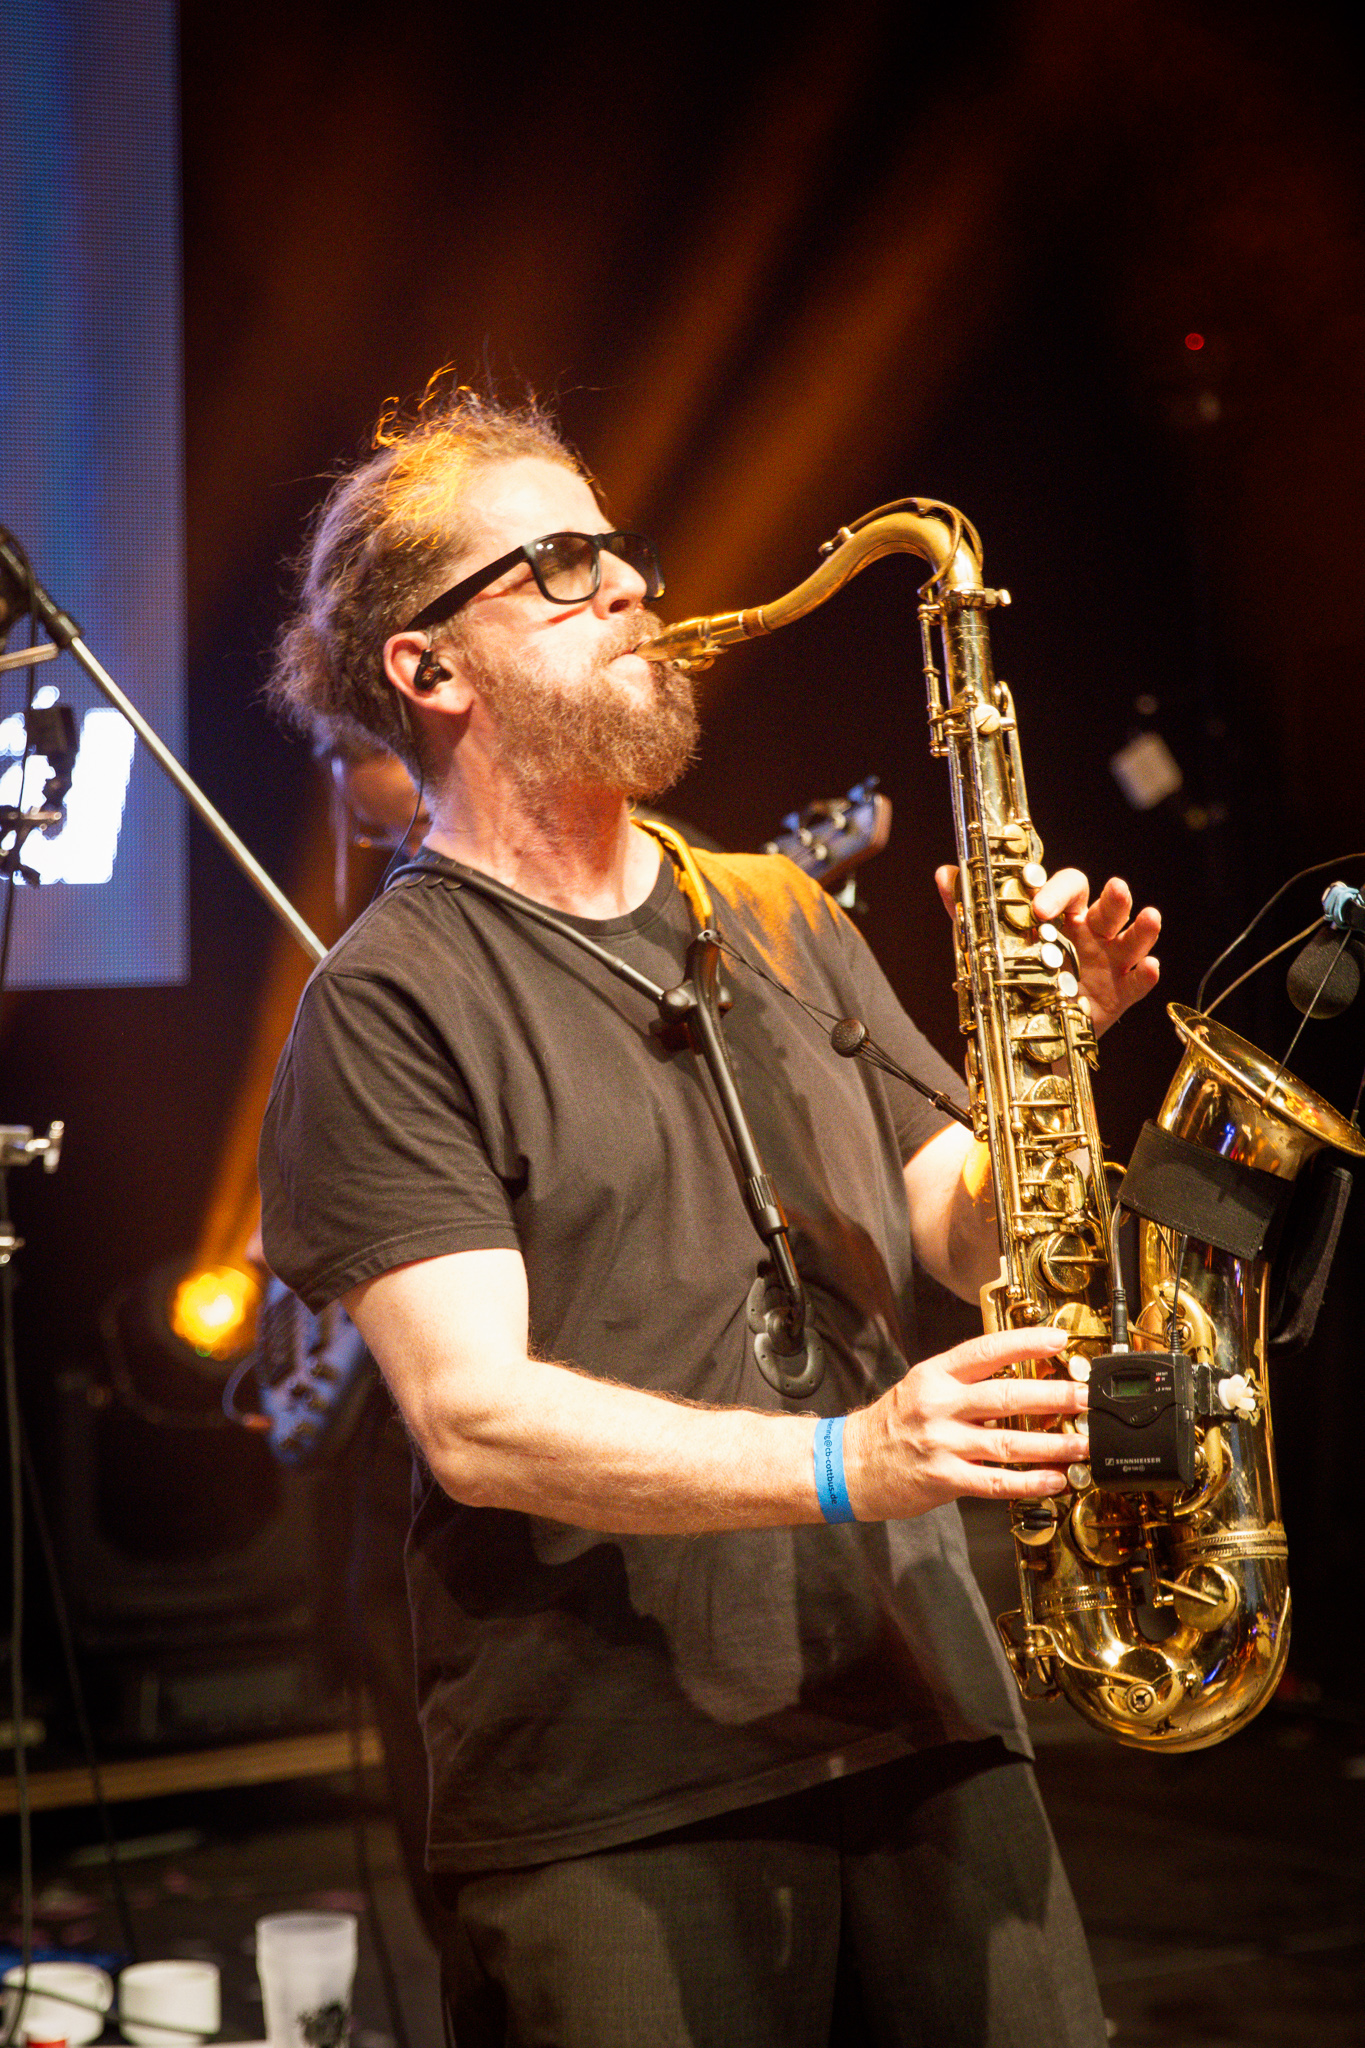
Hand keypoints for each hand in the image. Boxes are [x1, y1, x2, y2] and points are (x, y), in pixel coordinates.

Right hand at [842, 1326, 1086, 1519]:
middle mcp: (939, 1405)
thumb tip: (1022, 1384)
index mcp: (935, 1375)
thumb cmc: (891, 1424)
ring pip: (1008, 1442)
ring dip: (1053, 1444)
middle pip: (1006, 1396)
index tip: (1060, 1340)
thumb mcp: (922, 1387)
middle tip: (1085, 1397)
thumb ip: (966, 1385)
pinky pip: (996, 1482)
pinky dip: (1030, 1481)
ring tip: (1082, 1443)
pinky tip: (1055, 1479)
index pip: (986, 1351)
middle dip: (1054, 1396)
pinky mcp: (944, 1479)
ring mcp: (942, 1443)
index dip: (1026, 1344)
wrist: (849, 1463)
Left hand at [935, 864, 1159, 1036]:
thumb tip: (945, 874)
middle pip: (1109, 907)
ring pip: (1132, 938)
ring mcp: (1107, 963)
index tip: (1039, 908)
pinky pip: (1137, 983)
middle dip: (1114, 898)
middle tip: (1115, 888)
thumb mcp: (989, 945)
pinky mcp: (1118, 994)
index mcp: (1062, 916)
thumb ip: (968, 911)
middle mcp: (1089, 934)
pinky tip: (1150, 966)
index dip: (1059, 891)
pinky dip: (1147, 975)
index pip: (1070, 888)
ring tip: (1149, 917)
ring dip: (1143, 927)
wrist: (1026, 1032)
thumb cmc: (1016, 977)